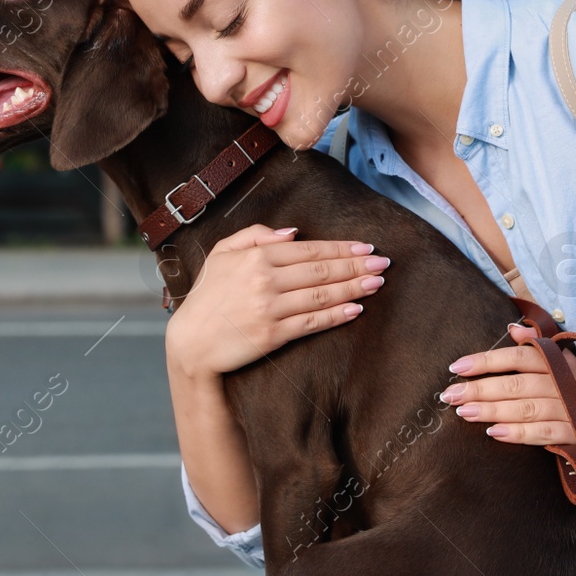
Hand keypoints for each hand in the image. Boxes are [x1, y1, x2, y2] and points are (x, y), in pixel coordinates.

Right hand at [164, 223, 389, 380]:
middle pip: (322, 270)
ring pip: (321, 295)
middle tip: (383, 262)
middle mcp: (266, 280)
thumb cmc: (208, 295)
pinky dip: (336, 315)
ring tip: (377, 282)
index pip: (310, 250)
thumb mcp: (222, 253)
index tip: (366, 247)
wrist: (191, 342)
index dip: (342, 248)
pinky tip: (356, 309)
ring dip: (354, 288)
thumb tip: (293, 233)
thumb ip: (256, 235)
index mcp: (257, 257)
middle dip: (357, 265)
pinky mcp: (273, 335)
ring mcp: (270, 309)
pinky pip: (312, 322)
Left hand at [442, 322, 575, 471]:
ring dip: (492, 410)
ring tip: (464, 412)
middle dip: (480, 388)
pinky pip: (543, 433)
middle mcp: (563, 385)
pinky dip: (518, 433)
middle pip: (516, 384)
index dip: (487, 361)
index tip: (457, 367)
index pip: (519, 357)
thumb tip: (512, 330)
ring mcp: (570, 411)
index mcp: (559, 365)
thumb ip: (538, 348)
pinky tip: (495, 433)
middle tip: (450, 394)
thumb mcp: (569, 365)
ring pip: (525, 408)